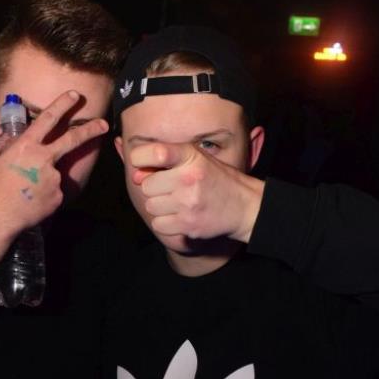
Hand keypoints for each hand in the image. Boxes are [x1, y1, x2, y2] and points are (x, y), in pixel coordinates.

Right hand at [0, 91, 107, 234]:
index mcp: (26, 146)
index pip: (48, 118)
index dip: (62, 104)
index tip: (74, 96)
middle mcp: (44, 158)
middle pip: (73, 139)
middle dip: (91, 129)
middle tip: (104, 124)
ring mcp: (54, 178)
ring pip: (53, 177)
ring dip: (42, 185)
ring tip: (24, 197)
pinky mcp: (58, 197)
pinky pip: (52, 196)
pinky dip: (43, 201)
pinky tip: (29, 208)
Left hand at [130, 142, 264, 245]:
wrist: (243, 206)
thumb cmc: (214, 180)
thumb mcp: (195, 160)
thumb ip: (164, 163)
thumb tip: (134, 176)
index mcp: (191, 156)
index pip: (155, 153)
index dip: (140, 158)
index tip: (142, 163)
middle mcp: (189, 178)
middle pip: (147, 186)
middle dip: (155, 189)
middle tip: (172, 189)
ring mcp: (188, 203)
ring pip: (151, 206)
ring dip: (160, 207)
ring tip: (178, 203)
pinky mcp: (188, 225)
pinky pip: (158, 224)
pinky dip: (165, 223)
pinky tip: (180, 216)